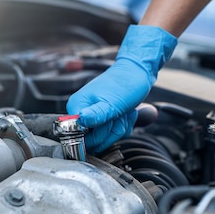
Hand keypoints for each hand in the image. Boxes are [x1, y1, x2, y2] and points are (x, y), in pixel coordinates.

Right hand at [66, 25, 176, 152]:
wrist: (138, 73)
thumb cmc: (126, 84)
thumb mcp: (112, 103)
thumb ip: (96, 115)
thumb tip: (81, 120)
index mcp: (77, 107)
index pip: (79, 136)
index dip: (97, 134)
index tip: (109, 122)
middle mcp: (81, 112)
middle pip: (93, 140)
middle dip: (111, 131)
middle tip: (118, 115)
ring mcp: (92, 115)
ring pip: (105, 138)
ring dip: (119, 127)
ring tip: (123, 112)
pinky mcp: (103, 117)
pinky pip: (111, 133)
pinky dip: (122, 125)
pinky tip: (125, 113)